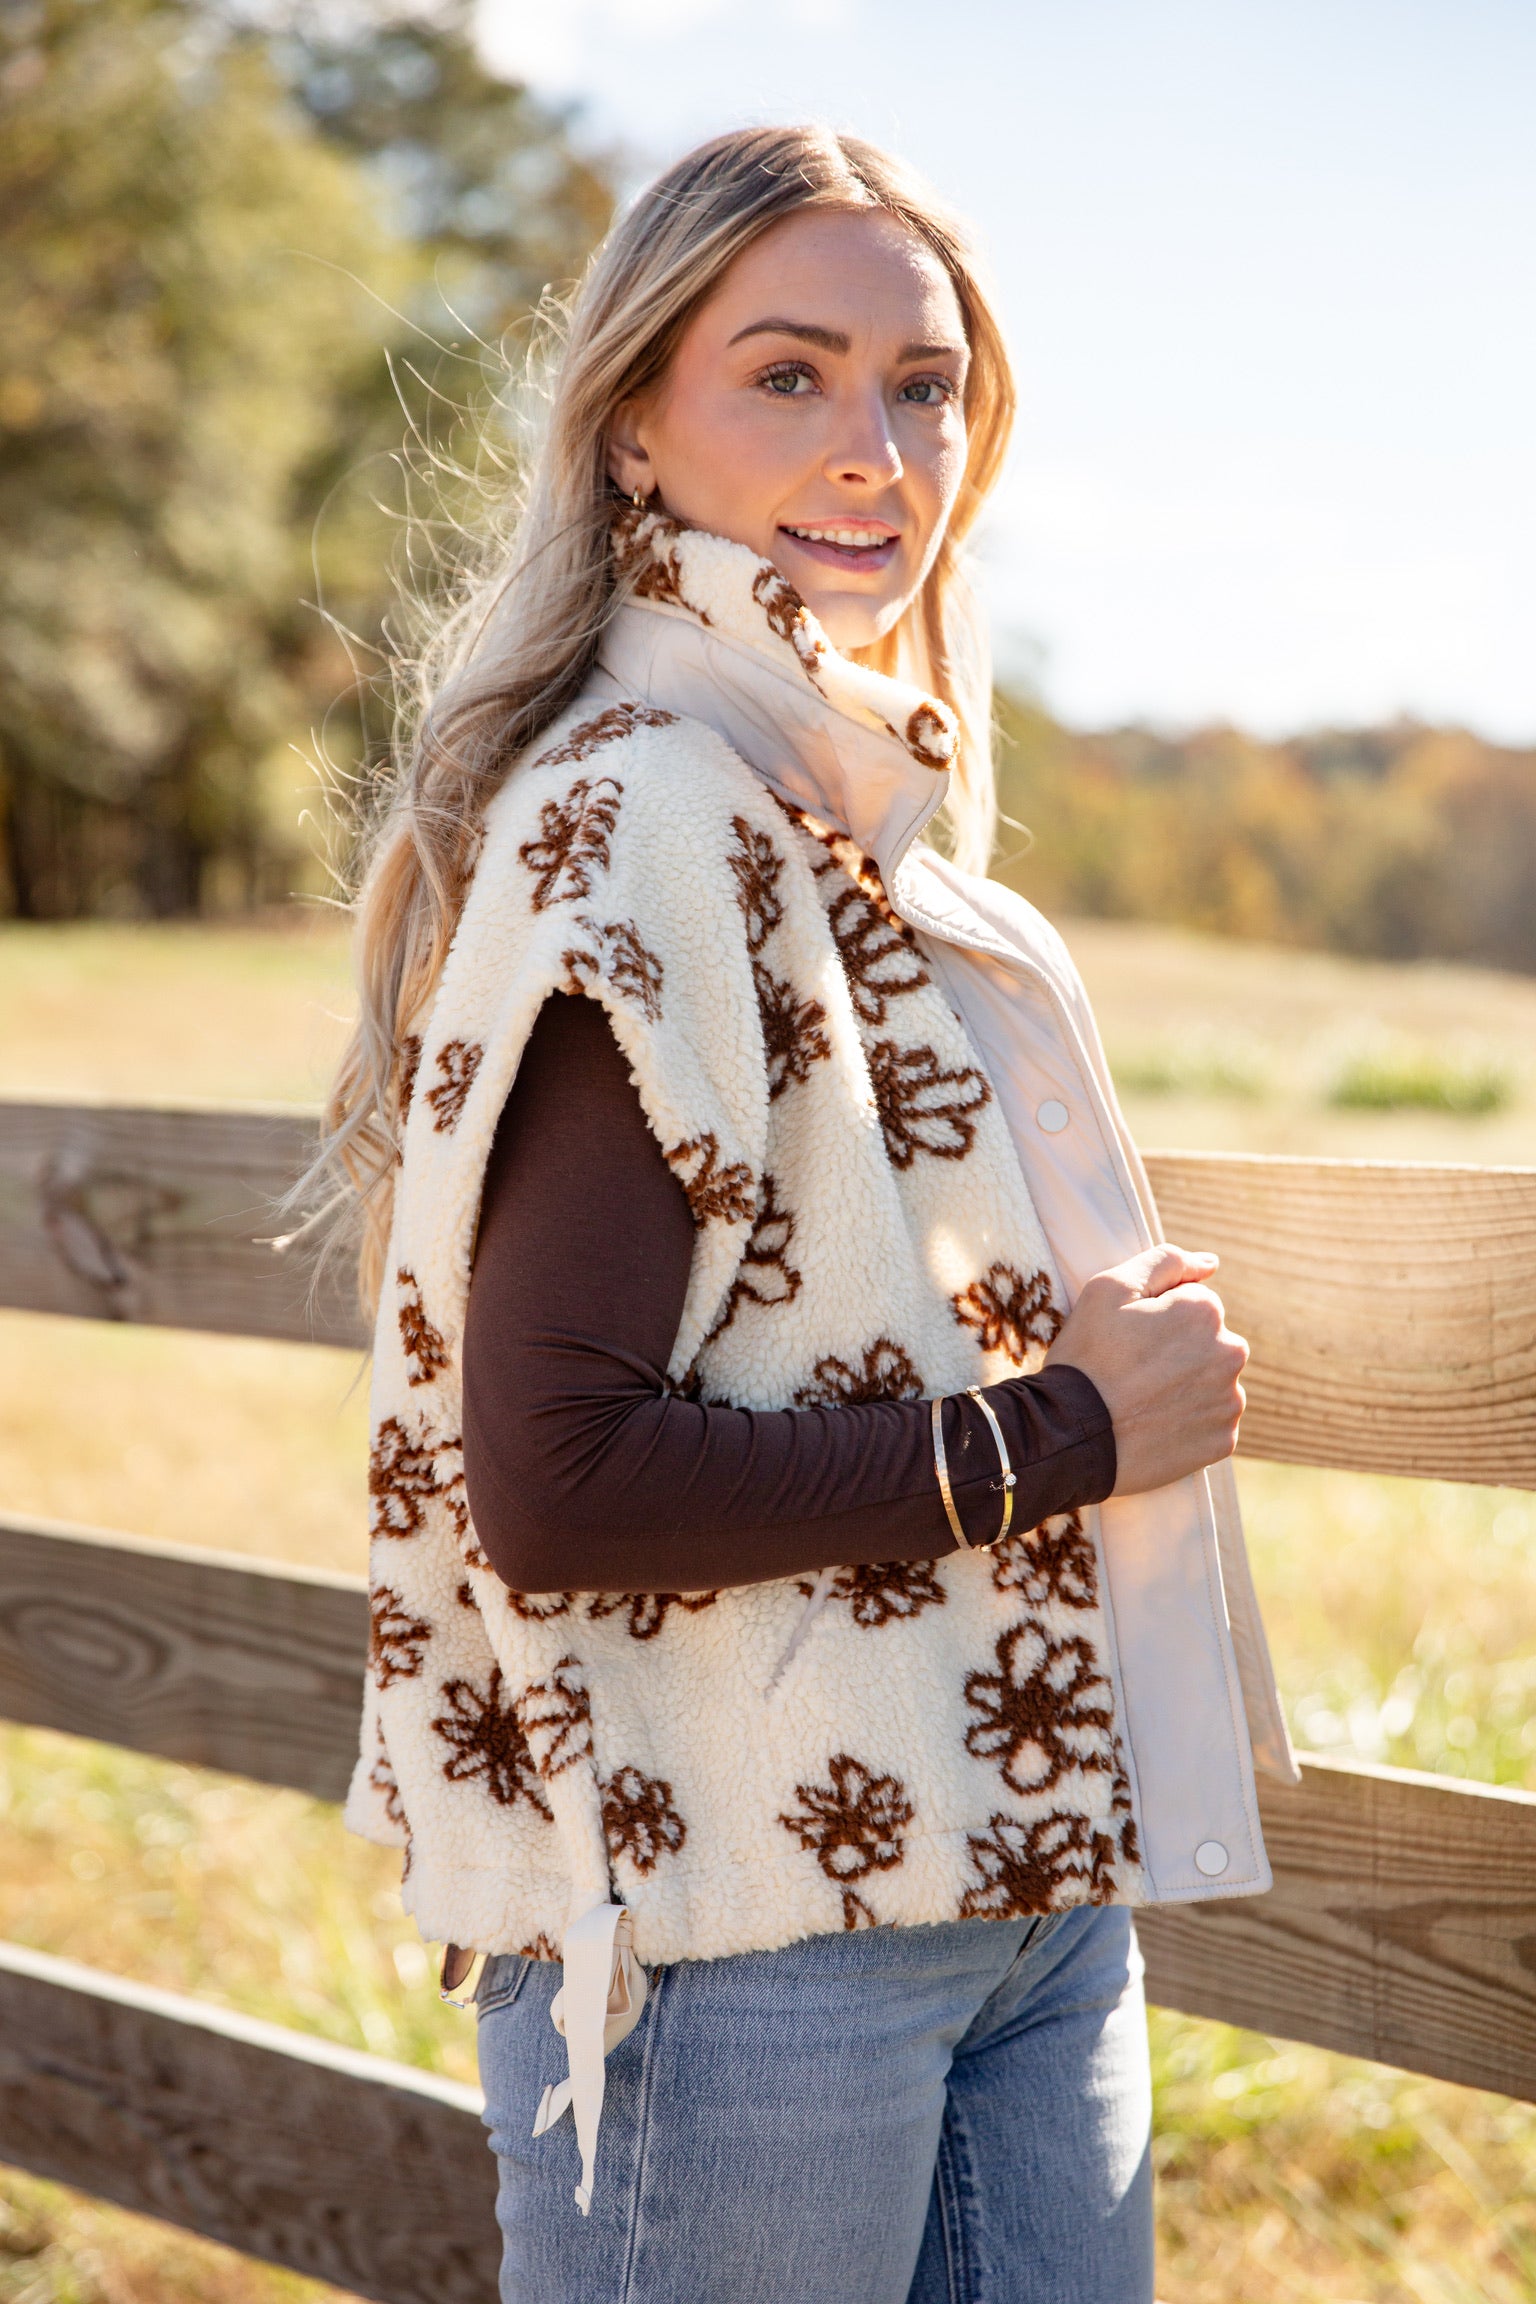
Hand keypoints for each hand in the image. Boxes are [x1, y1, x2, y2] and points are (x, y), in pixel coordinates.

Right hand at [1044, 1243, 1247, 1496]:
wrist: (1072, 1437)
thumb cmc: (1086, 1357)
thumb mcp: (1109, 1288)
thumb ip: (1165, 1262)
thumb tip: (1210, 1262)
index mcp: (1205, 1311)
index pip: (1193, 1303)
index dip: (1156, 1318)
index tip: (1128, 1340)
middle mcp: (1230, 1354)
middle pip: (1208, 1343)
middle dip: (1179, 1351)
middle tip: (1133, 1371)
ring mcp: (1229, 1401)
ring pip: (1211, 1382)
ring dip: (1186, 1386)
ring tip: (1142, 1401)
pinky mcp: (1222, 1441)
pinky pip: (1210, 1423)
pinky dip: (1188, 1423)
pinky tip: (1154, 1425)